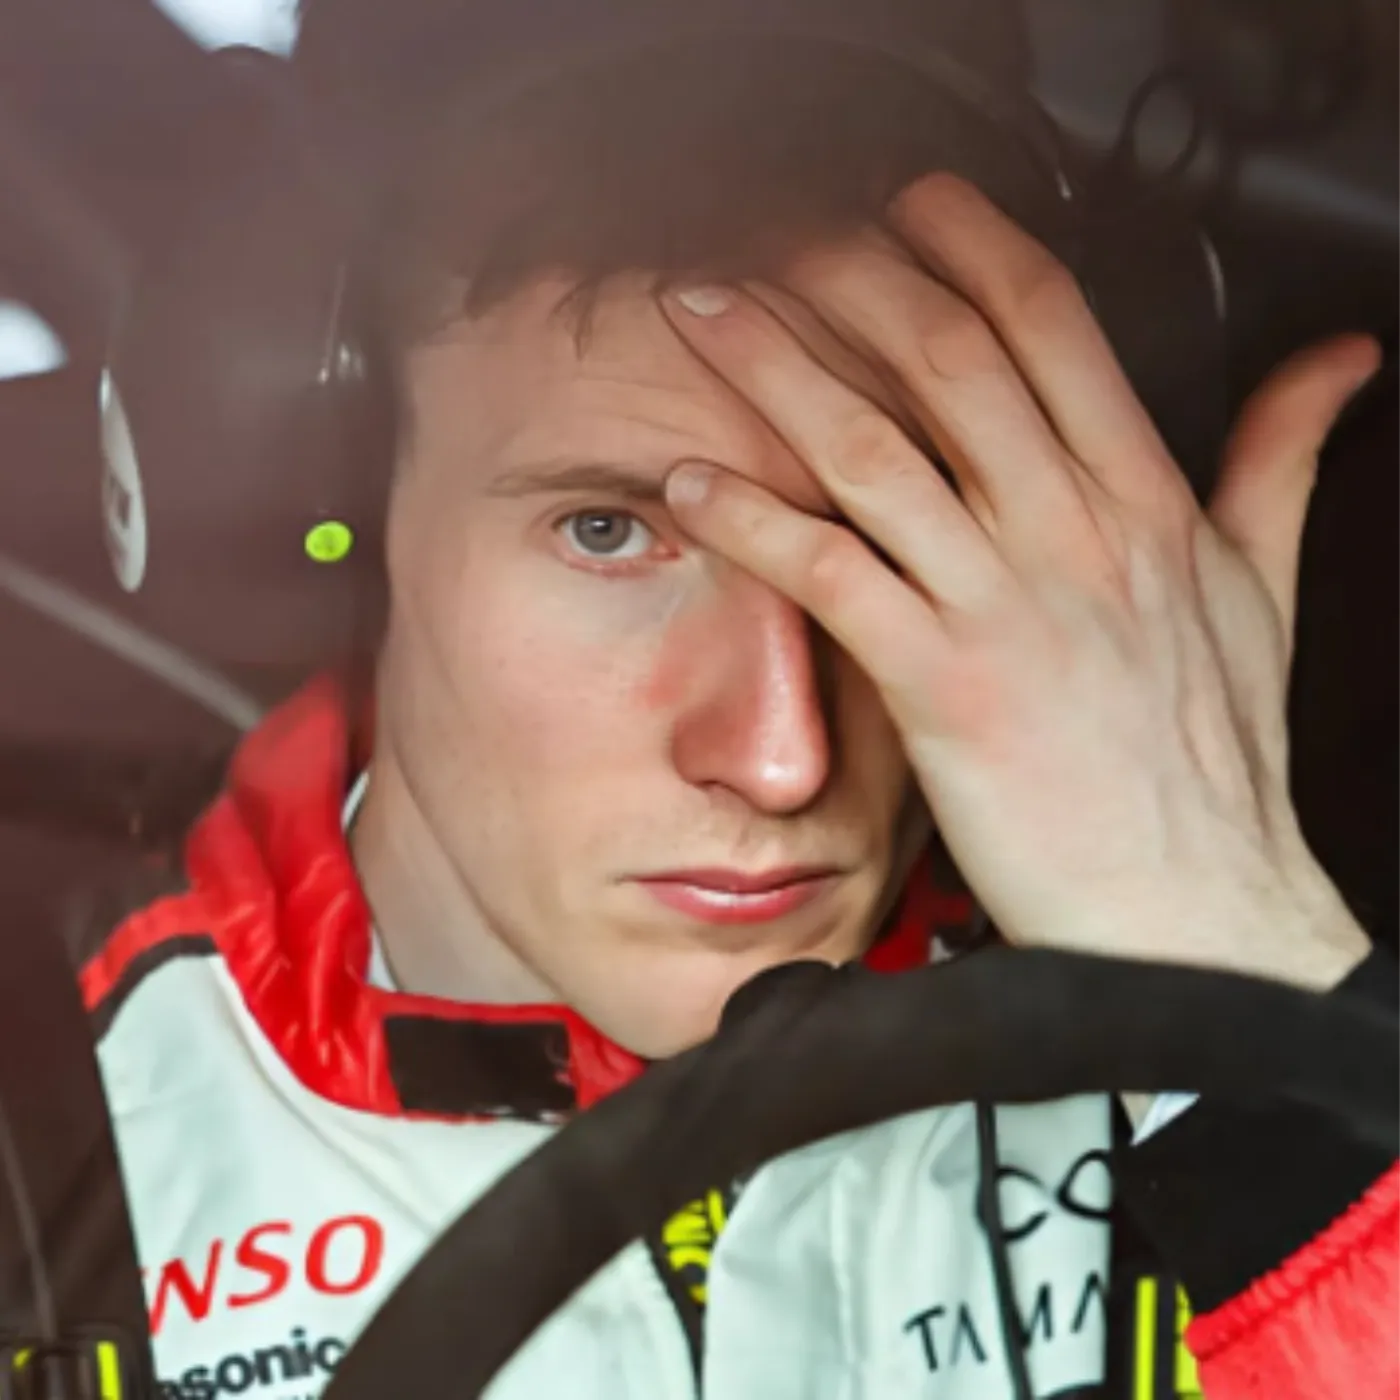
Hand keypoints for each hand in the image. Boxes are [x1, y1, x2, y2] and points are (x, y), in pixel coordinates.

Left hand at [660, 173, 1376, 990]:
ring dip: (776, 368)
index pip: (1052, 328)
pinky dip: (754, 522)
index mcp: (1143, 503)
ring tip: (703, 313)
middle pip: (947, 360)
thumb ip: (1279, 465)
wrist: (1189, 911)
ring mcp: (1003, 606)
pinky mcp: (942, 686)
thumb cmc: (1213, 765)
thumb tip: (1333, 371)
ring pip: (873, 449)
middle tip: (774, 236)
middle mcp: (1070, 534)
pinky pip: (831, 576)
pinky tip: (692, 485)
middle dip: (852, 279)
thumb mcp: (1266, 594)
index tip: (911, 204)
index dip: (972, 247)